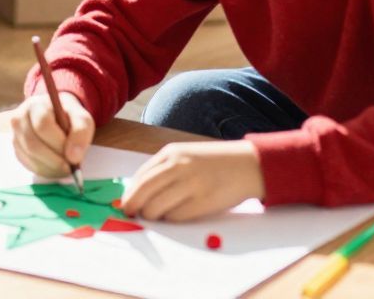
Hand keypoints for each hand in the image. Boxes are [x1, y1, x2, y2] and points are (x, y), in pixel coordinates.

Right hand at [10, 90, 94, 178]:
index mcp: (35, 106)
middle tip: (71, 167)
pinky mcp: (17, 151)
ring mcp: (16, 136)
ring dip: (51, 167)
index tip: (74, 157)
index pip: (43, 125)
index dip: (58, 143)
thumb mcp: (81, 117)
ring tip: (67, 167)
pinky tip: (58, 167)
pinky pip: (29, 166)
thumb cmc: (68, 116)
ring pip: (31, 158)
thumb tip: (74, 158)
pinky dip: (46, 171)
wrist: (55, 117)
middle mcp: (19, 120)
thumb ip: (81, 132)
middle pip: (33, 145)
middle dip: (54, 160)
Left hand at [118, 140, 263, 221]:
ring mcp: (191, 184)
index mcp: (171, 153)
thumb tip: (138, 190)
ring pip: (155, 207)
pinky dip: (170, 219)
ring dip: (151, 215)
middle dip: (132, 206)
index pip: (140, 176)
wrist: (248, 165)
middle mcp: (179, 167)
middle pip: (143, 192)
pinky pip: (175, 217)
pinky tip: (176, 215)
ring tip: (155, 216)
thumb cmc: (215, 162)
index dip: (129, 192)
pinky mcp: (203, 202)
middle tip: (130, 214)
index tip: (125, 203)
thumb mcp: (186, 155)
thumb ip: (164, 169)